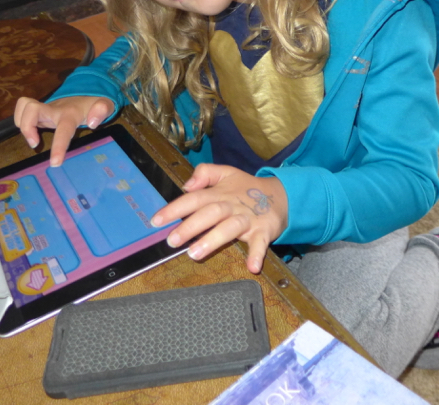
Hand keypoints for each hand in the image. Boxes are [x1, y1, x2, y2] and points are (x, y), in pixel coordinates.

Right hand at [13, 96, 113, 165]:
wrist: (84, 94)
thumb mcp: (105, 105)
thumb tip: (92, 123)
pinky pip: (22, 112)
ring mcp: (44, 109)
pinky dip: (21, 122)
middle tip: (35, 143)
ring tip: (33, 139)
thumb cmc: (93, 105)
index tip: (55, 163)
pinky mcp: (38, 112)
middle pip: (31, 108)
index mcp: (70, 113)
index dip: (58, 145)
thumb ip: (103, 110)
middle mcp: (53, 109)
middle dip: (26, 126)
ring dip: (22, 124)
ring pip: (23, 107)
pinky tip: (31, 133)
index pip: (63, 129)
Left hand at [151, 164, 288, 273]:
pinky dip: (257, 254)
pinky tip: (252, 266)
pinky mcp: (263, 231)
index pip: (193, 199)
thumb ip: (205, 173)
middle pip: (209, 213)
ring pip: (229, 228)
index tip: (157, 221)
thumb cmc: (247, 188)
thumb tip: (187, 185)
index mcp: (220, 193)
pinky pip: (260, 243)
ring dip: (213, 240)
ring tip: (195, 254)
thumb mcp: (226, 173)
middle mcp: (232, 205)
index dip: (175, 209)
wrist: (282, 195)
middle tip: (172, 241)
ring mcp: (248, 219)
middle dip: (190, 226)